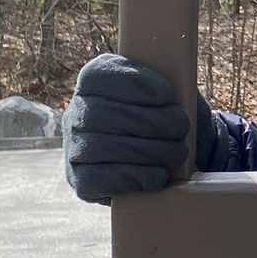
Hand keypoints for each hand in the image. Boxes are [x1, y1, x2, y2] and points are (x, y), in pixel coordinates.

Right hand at [62, 52, 213, 203]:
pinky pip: (100, 180)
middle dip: (151, 122)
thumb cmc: (168, 117)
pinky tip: (159, 174)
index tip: (168, 94)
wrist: (166, 159)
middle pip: (104, 114)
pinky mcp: (81, 182)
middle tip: (182, 127)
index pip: (99, 75)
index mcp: (93, 83)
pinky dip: (136, 177)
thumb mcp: (172, 91)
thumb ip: (171, 80)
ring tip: (178, 151)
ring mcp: (74, 149)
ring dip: (149, 151)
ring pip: (103, 148)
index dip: (133, 82)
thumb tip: (178, 85)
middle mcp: (76, 114)